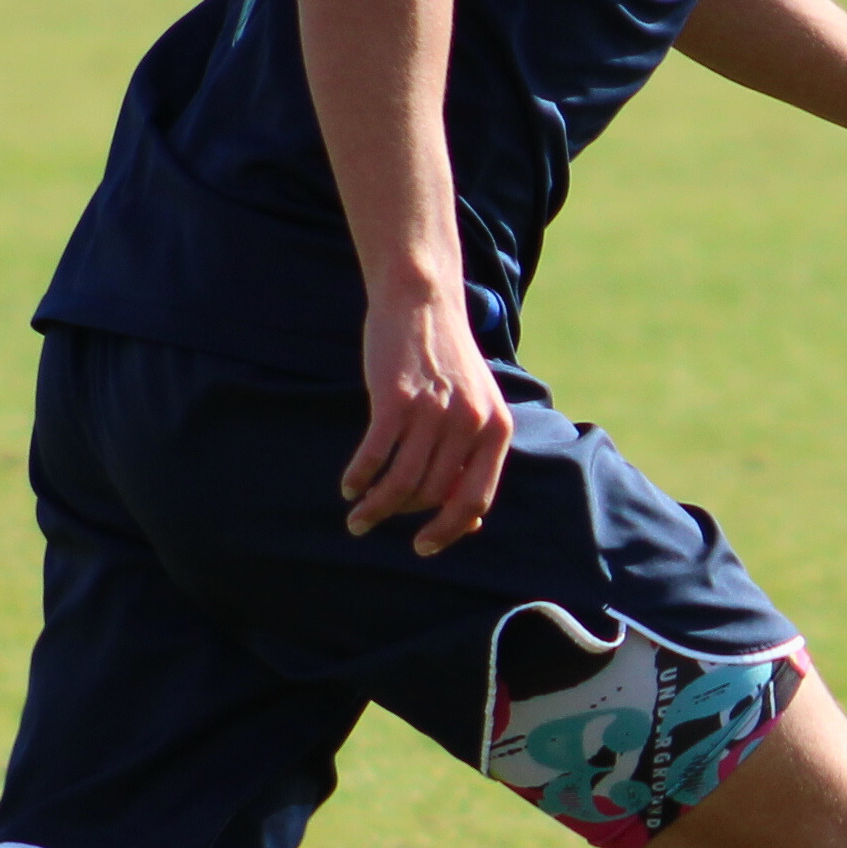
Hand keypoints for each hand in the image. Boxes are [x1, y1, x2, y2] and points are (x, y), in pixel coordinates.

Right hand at [340, 275, 513, 556]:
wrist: (423, 300)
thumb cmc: (447, 360)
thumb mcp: (477, 405)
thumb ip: (475, 456)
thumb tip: (473, 520)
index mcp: (496, 429)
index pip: (474, 498)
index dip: (449, 530)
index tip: (423, 547)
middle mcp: (470, 423)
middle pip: (433, 494)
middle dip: (403, 515)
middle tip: (376, 521)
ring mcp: (433, 411)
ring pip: (402, 482)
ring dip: (376, 508)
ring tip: (357, 519)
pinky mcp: (396, 399)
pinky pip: (375, 455)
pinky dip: (360, 477)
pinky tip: (350, 486)